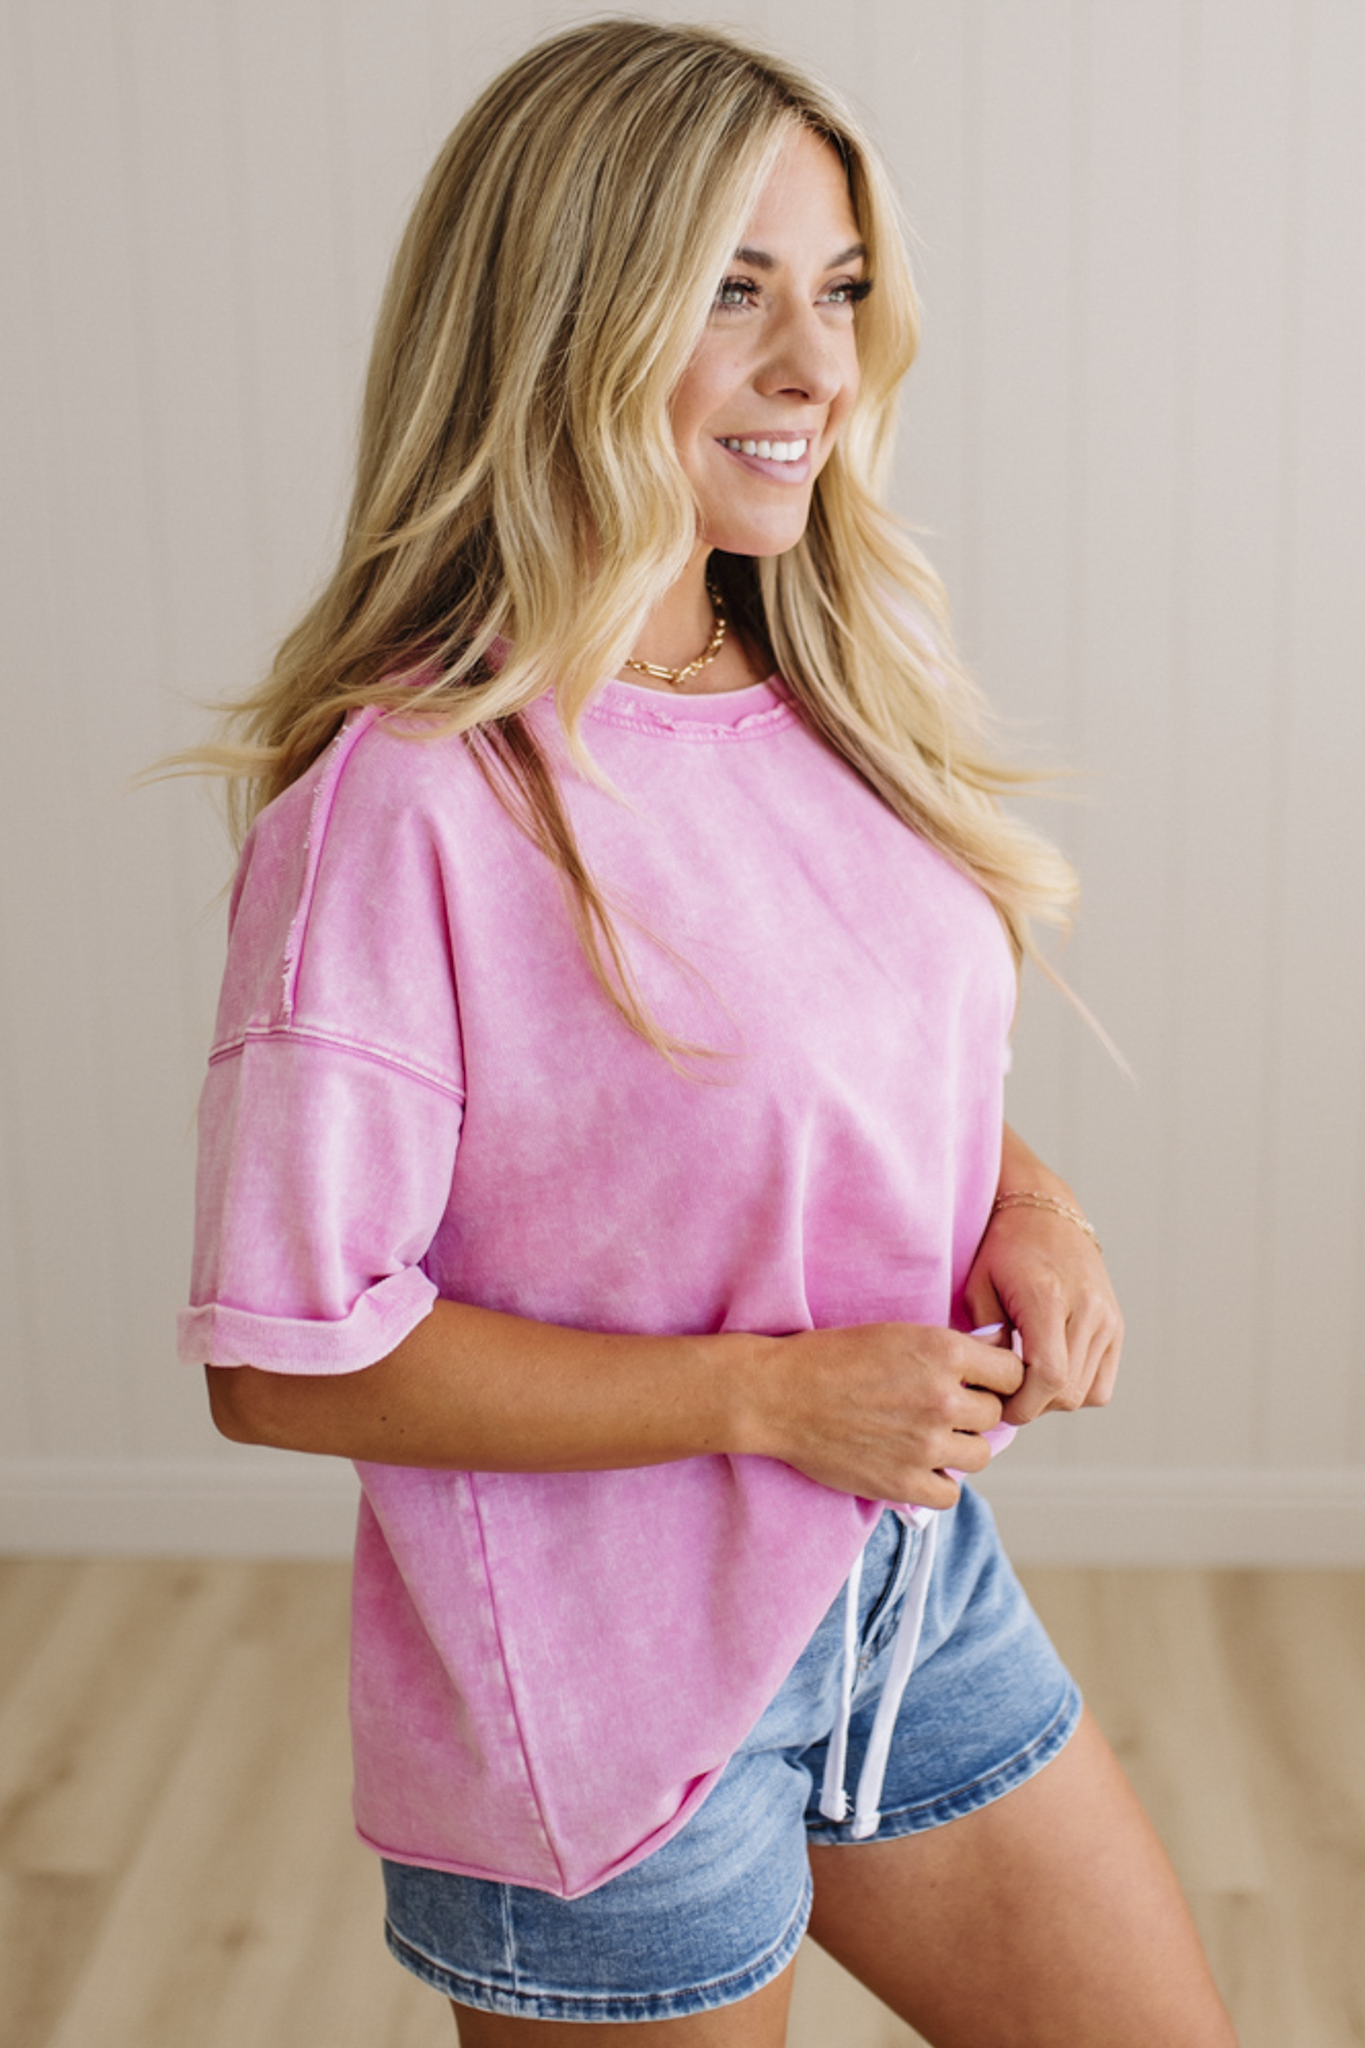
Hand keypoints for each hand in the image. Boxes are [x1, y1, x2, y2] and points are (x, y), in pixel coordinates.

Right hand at [753, 1322, 1025, 1507]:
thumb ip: (949, 1349)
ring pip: (979, 1455)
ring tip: (930, 1437)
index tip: (981, 1382)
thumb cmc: (832, 1358)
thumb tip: (994, 1353)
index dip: (998, 1377)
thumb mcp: (897, 1333)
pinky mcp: (904, 1482)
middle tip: (942, 1409)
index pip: (1013, 1372)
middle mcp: (942, 1399)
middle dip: (973, 1411)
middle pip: (995, 1415)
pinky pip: (950, 1493)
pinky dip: (939, 1482)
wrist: (779, 1395)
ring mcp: (925, 1444)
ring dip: (960, 1447)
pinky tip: (918, 1465)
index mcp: (943, 1352)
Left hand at [963, 1142, 1122, 1425]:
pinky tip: (1051, 1374)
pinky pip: (1102, 1385)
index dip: (1023, 1404)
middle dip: (1033, 1405)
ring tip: (1027, 1382)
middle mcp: (1087, 1309)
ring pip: (1086, 1393)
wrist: (1044, 1210)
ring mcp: (1107, 1319)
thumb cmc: (1003, 1247)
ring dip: (1054, 1400)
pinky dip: (1077, 1390)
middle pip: (1067, 1391)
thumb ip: (988, 1337)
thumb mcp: (979, 1286)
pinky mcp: (1116, 1325)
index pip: (1049, 1376)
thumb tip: (997, 1383)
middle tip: (1006, 1396)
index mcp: (1049, 1298)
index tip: (999, 1405)